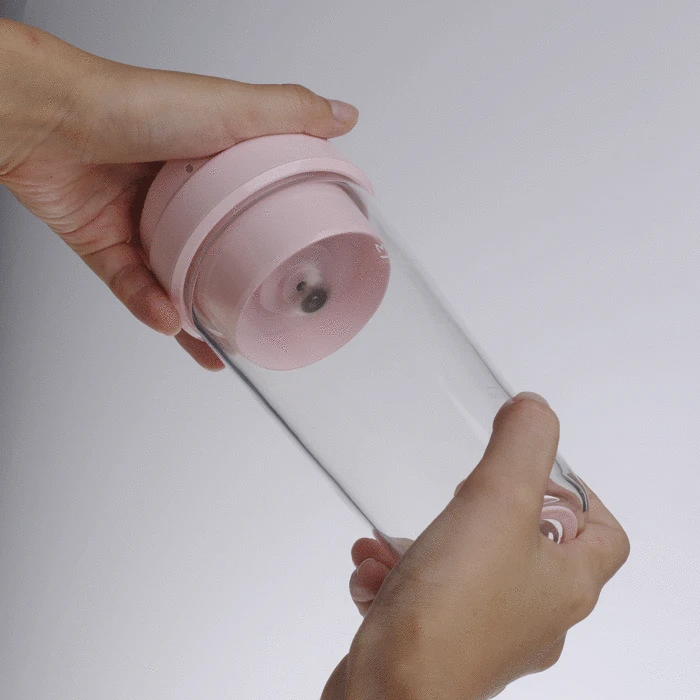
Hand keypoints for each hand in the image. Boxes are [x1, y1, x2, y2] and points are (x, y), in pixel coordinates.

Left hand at [0, 19, 357, 367]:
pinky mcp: (108, 245)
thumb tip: (343, 117)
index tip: (299, 262)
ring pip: (176, 282)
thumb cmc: (134, 106)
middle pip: (217, 252)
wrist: (52, 120)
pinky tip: (171, 320)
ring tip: (219, 342)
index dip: (280, 234)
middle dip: (239, 289)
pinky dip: (151, 308)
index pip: (256, 206)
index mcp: (213, 165)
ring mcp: (143, 223)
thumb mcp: (230, 108)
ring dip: (195, 317)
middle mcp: (178, 196)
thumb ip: (289, 114)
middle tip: (261, 315)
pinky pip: (135, 289)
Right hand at [328, 394, 629, 698]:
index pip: (604, 536)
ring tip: (392, 539)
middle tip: (460, 496)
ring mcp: (485, 634)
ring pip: (465, 570)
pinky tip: (372, 570)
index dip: (579, 495)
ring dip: (424, 543)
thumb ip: (522, 445)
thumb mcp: (497, 502)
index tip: (537, 470)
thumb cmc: (450, 613)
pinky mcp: (439, 644)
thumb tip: (535, 410)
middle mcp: (533, 615)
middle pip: (525, 546)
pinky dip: (397, 576)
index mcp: (566, 587)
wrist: (389, 694)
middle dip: (481, 511)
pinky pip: (425, 596)